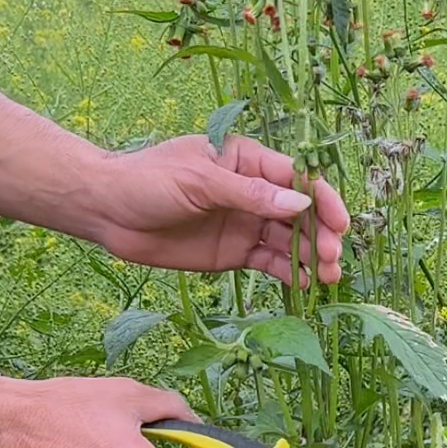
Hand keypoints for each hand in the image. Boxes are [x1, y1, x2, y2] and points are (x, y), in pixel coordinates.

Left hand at [93, 135, 348, 285]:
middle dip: (321, 235)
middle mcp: (253, 192)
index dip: (323, 201)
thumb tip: (299, 207)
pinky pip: (269, 263)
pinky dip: (287, 274)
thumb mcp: (200, 181)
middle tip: (331, 259)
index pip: (297, 179)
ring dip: (311, 258)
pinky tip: (303, 286)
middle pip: (300, 214)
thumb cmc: (148, 180)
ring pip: (289, 241)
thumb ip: (250, 196)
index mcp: (247, 161)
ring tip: (328, 278)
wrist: (107, 211)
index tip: (339, 224)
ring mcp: (245, 223)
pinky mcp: (234, 253)